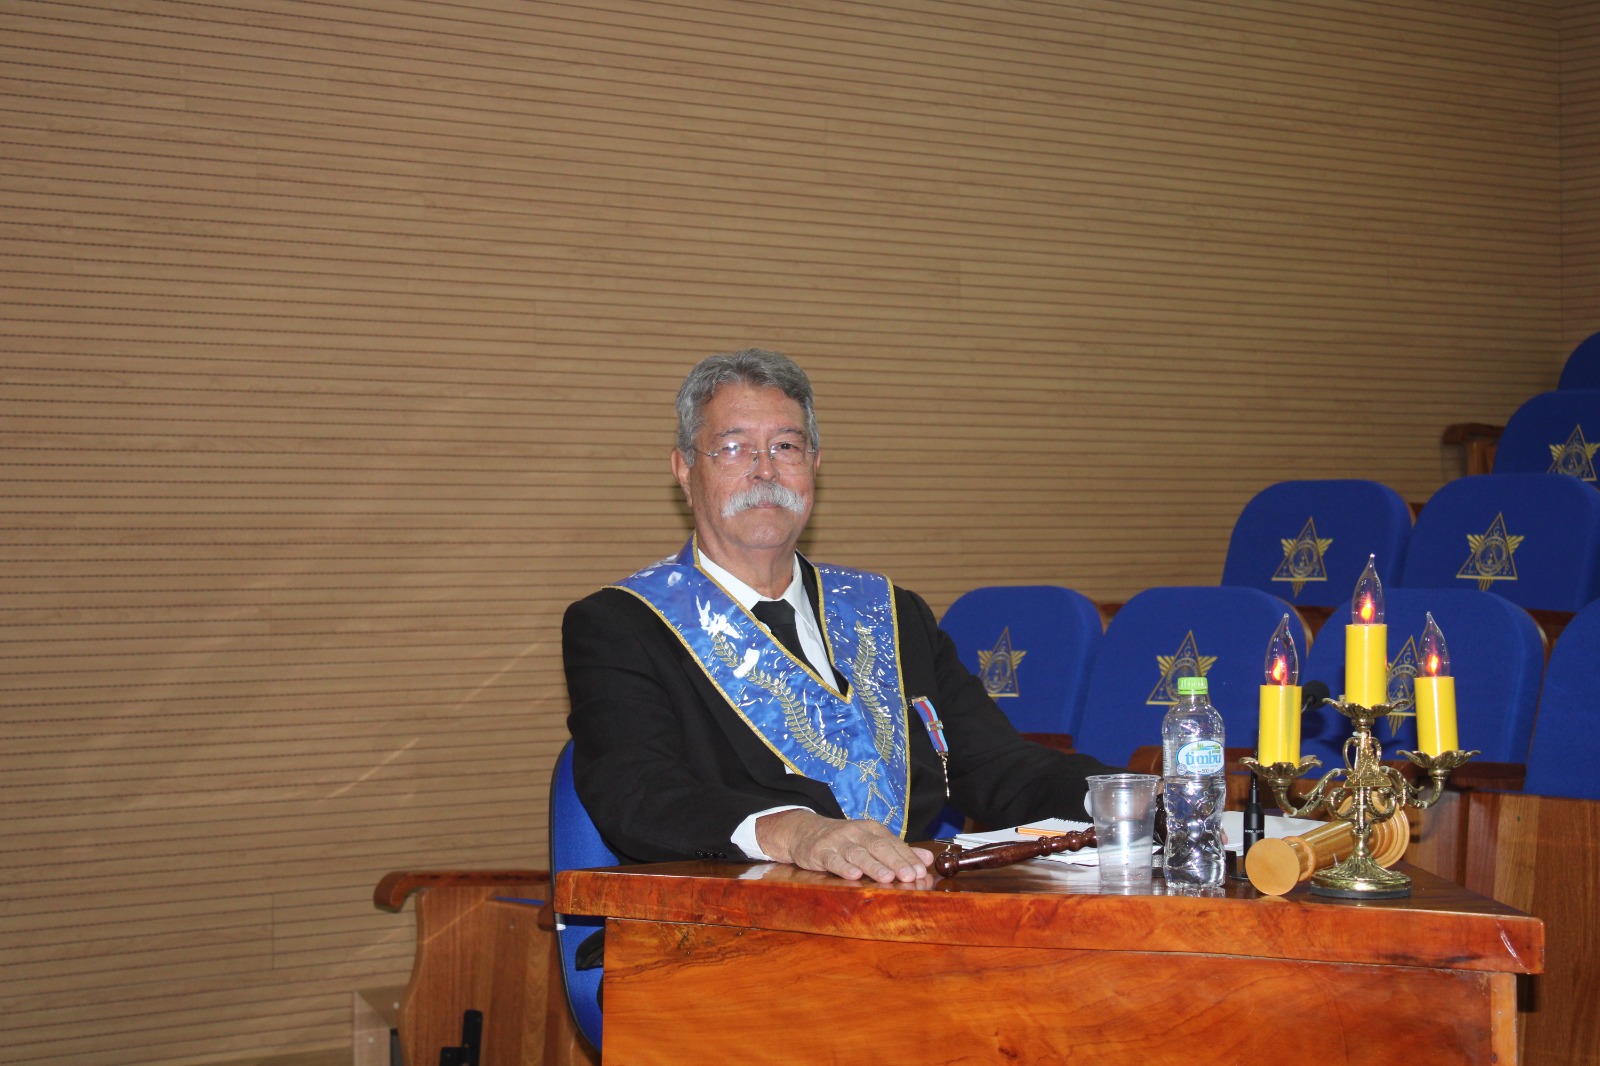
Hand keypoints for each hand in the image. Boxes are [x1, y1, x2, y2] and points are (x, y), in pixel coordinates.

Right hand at [755, 809, 933, 882]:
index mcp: (872, 829)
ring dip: (874, 866)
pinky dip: (844, 867)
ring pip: (858, 854)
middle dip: (896, 862)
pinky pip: (833, 860)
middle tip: (910, 876)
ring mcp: (838, 842)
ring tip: (887, 878)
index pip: (893, 843)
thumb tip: (928, 859)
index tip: (921, 871)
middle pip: (879, 847)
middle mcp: (856, 832)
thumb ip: (899, 850)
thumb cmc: (844, 841)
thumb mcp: (871, 840)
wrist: (805, 832)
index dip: (908, 857)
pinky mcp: (820, 852)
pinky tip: (854, 875)